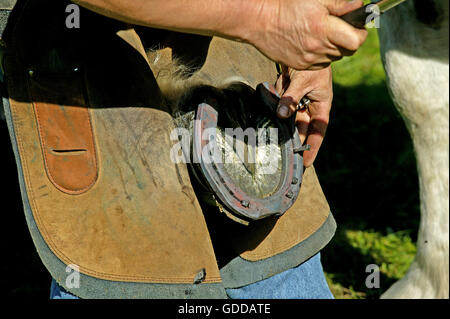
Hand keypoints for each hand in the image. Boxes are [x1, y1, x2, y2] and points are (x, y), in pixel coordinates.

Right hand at [248, 0, 367, 69]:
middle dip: (348, 40)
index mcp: (324, 29)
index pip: (356, 41)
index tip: (356, 27)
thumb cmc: (287, 5)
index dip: (360, 33)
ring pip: (334, 58)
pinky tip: (311, 42)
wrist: (260, 21)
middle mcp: (318, 48)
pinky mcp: (300, 65)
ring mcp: (309, 60)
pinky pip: (320, 64)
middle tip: (338, 28)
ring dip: (333, 47)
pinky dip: (321, 55)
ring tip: (321, 34)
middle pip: (347, 51)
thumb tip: (359, 7)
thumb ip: (341, 3)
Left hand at [275, 65, 332, 166]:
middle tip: (284, 156)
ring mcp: (298, 100)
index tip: (306, 163)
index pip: (318, 131)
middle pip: (301, 128)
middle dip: (293, 139)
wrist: (302, 44)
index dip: (313, 147)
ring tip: (277, 124)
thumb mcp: (304, 81)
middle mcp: (310, 105)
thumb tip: (281, 115)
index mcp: (321, 105)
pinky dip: (276, 100)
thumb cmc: (313, 63)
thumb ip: (292, 99)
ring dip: (281, 118)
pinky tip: (277, 91)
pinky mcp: (287, 93)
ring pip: (288, 116)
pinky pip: (280, 103)